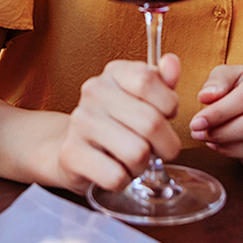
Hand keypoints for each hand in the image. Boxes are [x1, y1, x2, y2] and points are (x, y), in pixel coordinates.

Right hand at [57, 55, 181, 191]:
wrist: (75, 146)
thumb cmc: (117, 121)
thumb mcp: (143, 97)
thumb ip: (162, 81)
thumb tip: (171, 63)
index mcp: (114, 73)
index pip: (148, 81)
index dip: (168, 105)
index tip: (166, 115)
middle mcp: (94, 92)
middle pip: (151, 123)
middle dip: (166, 145)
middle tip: (158, 149)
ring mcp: (81, 122)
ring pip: (137, 153)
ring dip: (143, 165)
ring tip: (133, 159)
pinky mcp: (71, 154)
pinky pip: (116, 176)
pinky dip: (124, 180)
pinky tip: (116, 170)